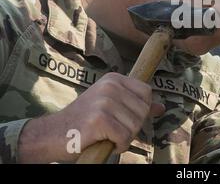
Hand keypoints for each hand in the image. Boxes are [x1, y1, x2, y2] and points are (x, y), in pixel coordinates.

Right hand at [18, 73, 164, 162]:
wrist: (51, 134)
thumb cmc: (84, 122)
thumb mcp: (112, 107)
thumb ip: (136, 106)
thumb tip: (161, 108)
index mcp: (114, 79)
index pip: (147, 93)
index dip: (140, 111)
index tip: (123, 118)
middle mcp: (110, 86)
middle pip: (143, 111)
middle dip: (132, 126)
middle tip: (113, 130)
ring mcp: (104, 102)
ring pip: (135, 126)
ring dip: (124, 137)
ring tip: (106, 135)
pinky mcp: (99, 120)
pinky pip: (124, 138)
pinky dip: (118, 145)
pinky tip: (103, 141)